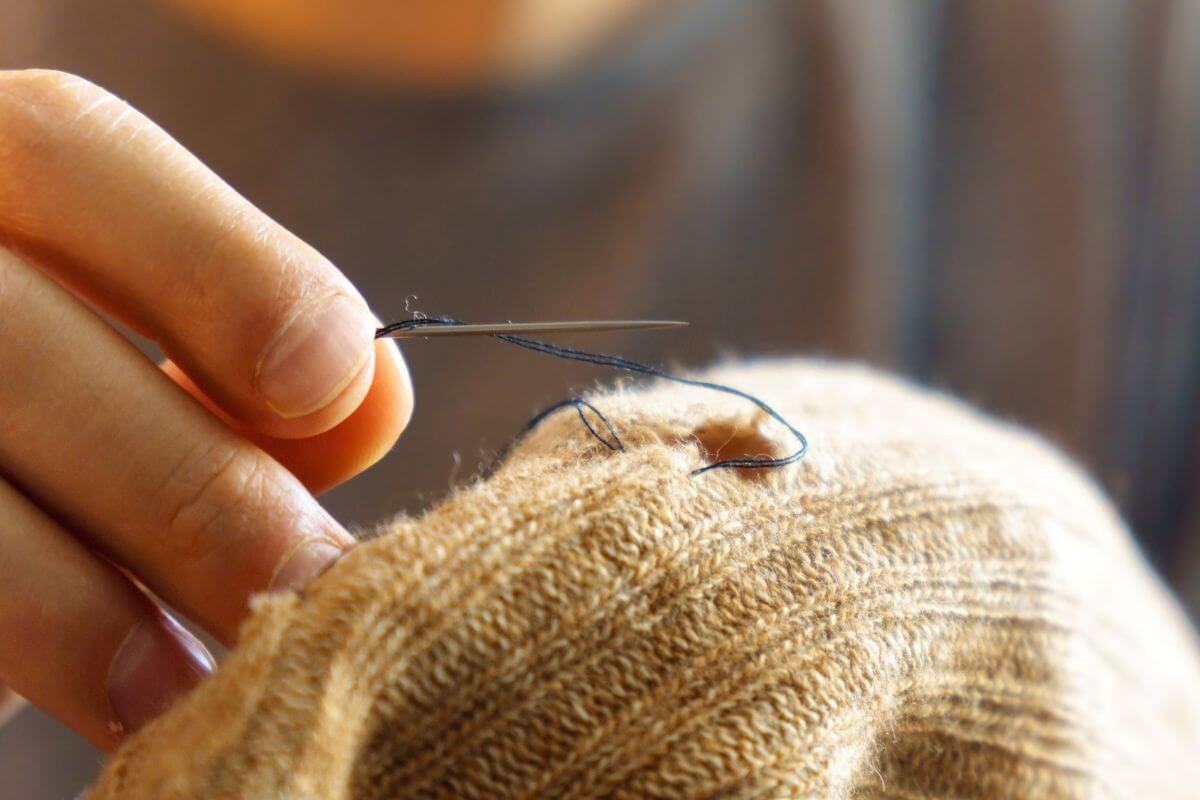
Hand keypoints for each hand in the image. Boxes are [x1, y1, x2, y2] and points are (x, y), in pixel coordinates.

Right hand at [0, 70, 412, 748]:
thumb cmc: (41, 424)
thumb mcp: (118, 365)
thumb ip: (236, 366)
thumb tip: (370, 394)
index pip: (73, 149)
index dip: (223, 264)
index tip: (331, 384)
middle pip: (13, 343)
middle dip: (190, 487)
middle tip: (313, 589)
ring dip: (82, 612)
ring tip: (200, 694)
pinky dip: (4, 652)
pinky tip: (102, 721)